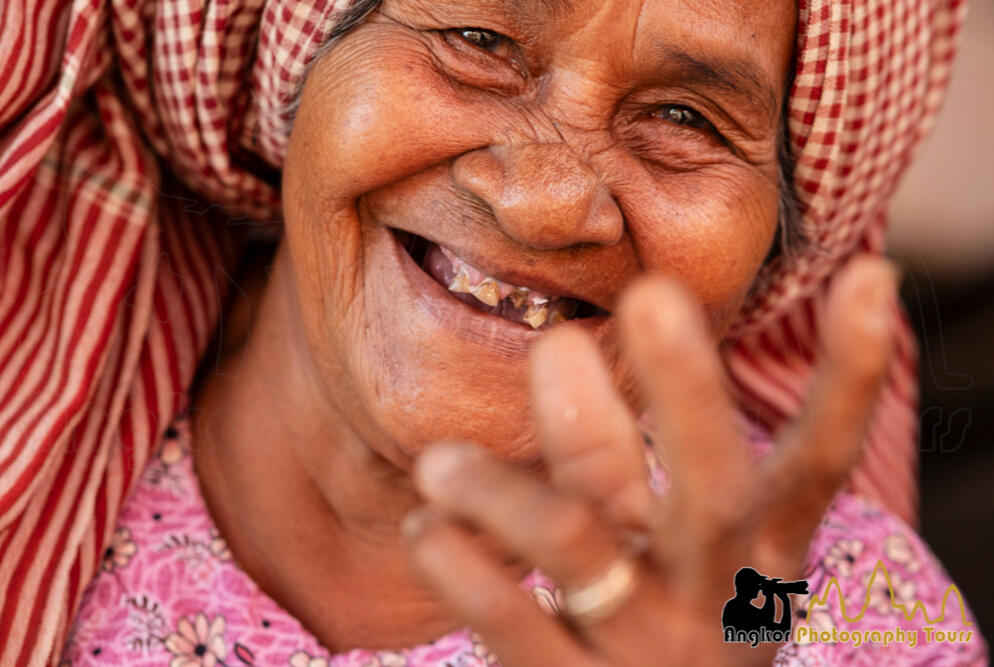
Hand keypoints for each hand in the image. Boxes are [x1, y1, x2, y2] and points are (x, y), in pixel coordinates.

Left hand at [402, 256, 897, 665]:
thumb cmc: (659, 620)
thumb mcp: (660, 545)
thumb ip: (608, 452)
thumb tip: (559, 343)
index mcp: (761, 554)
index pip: (818, 460)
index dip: (854, 376)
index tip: (871, 274)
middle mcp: (721, 596)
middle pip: (715, 487)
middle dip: (686, 388)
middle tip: (652, 292)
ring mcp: (652, 650)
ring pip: (585, 546)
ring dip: (507, 490)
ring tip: (439, 463)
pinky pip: (512, 622)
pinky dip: (460, 567)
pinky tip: (426, 529)